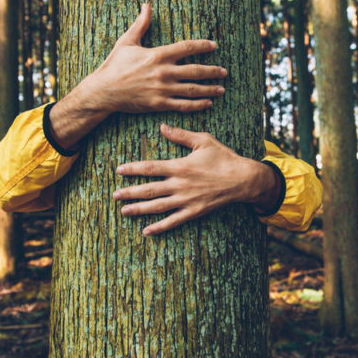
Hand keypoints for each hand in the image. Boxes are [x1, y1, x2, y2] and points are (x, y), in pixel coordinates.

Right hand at [79, 3, 227, 113]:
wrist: (103, 91)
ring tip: (221, 88)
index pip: (187, 47)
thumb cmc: (114, 65)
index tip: (214, 45)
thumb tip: (146, 5)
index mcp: (158, 55)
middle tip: (224, 71)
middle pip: (195, 70)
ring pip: (192, 89)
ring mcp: (163, 89)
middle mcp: (163, 72)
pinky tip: (207, 103)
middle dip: (212, 70)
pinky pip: (182, 105)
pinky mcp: (159, 104)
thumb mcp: (126, 42)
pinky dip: (197, 105)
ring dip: (209, 89)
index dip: (202, 45)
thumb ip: (140, 24)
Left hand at [113, 124, 280, 235]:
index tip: (118, 170)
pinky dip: (159, 227)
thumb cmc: (224, 157)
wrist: (243, 179)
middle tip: (114, 195)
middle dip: (130, 192)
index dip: (133, 169)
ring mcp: (186, 200)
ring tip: (123, 211)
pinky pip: (174, 221)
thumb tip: (162, 127)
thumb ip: (181, 135)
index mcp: (180, 166)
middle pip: (149, 189)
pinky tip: (146, 231)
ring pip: (157, 207)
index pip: (150, 167)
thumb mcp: (203, 140)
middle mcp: (180, 185)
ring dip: (139, 209)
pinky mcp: (194, 212)